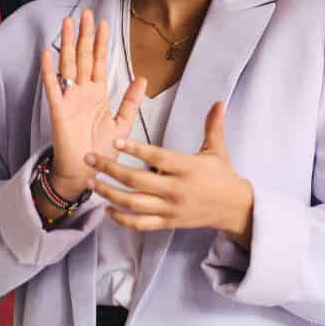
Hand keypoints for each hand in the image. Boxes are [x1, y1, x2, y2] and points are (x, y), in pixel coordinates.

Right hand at [41, 10, 146, 197]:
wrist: (86, 174)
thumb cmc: (102, 152)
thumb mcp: (122, 124)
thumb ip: (131, 101)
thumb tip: (144, 78)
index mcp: (98, 94)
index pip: (100, 62)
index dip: (102, 42)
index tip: (103, 22)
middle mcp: (83, 93)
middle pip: (84, 57)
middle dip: (86, 35)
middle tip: (86, 13)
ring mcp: (69, 100)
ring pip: (69, 65)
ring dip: (68, 44)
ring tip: (68, 23)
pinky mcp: (58, 111)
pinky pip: (52, 87)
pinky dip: (49, 70)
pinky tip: (48, 52)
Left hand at [85, 101, 255, 246]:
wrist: (234, 208)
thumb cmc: (223, 176)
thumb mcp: (217, 149)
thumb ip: (213, 125)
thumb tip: (219, 101)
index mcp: (187, 167)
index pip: (157, 157)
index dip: (136, 149)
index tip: (116, 140)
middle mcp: (176, 189)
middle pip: (137, 181)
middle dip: (110, 169)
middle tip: (90, 158)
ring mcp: (170, 208)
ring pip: (134, 204)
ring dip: (110, 194)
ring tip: (92, 182)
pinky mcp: (168, 223)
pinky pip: (141, 224)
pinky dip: (122, 219)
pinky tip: (107, 209)